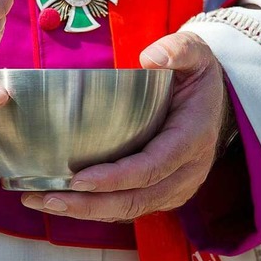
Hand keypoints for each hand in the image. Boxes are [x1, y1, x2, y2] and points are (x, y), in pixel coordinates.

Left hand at [21, 32, 228, 221]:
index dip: (115, 178)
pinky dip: (96, 209)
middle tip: (48, 198)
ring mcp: (176, 187)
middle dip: (90, 204)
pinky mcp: (163, 193)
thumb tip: (151, 58)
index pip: (152, 167)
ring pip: (130, 209)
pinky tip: (63, 202)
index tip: (78, 179)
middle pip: (136, 199)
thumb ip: (178, 49)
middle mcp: (187, 171)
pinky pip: (130, 208)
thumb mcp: (195, 52)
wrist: (216, 101)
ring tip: (43, 202)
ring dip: (86, 211)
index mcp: (192, 138)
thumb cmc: (196, 76)